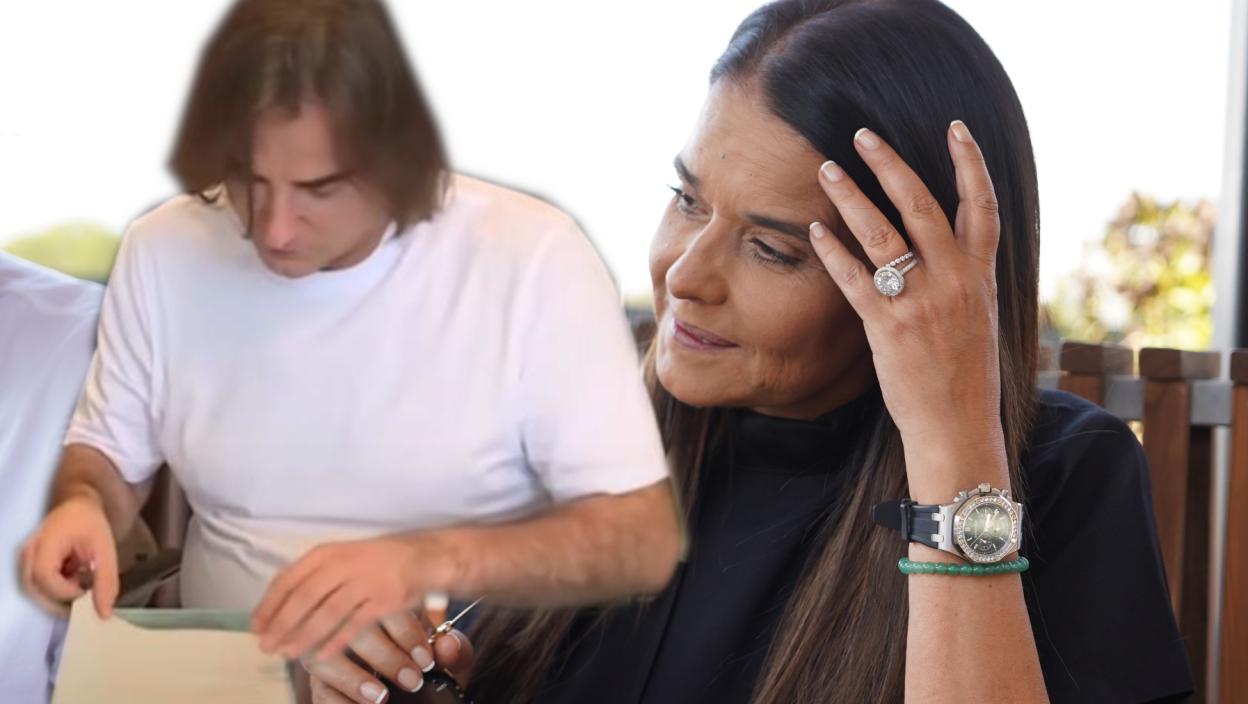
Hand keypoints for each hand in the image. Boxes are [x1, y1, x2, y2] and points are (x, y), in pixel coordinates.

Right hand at [19, 493, 119, 617]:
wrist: (78, 505)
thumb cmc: (91, 524)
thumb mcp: (105, 550)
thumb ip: (105, 581)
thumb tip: (104, 615)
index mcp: (45, 544)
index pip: (44, 577)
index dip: (64, 591)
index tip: (85, 588)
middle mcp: (28, 553)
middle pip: (34, 590)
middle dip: (58, 601)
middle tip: (82, 599)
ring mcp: (25, 559)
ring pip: (33, 591)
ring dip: (56, 597)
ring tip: (78, 588)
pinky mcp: (28, 564)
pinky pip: (35, 586)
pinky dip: (53, 591)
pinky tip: (71, 582)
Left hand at [252, 535, 454, 661]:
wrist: (423, 557)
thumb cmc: (376, 561)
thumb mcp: (342, 557)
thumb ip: (314, 575)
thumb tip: (278, 604)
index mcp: (328, 552)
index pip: (288, 578)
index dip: (269, 604)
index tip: (255, 626)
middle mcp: (344, 564)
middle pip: (303, 597)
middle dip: (281, 624)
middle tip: (266, 645)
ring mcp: (366, 581)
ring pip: (326, 612)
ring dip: (304, 635)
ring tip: (287, 653)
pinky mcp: (385, 599)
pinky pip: (355, 625)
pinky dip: (337, 641)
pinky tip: (323, 655)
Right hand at [303, 614, 475, 702]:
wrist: (416, 688)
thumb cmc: (428, 663)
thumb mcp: (446, 655)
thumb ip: (453, 649)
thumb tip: (448, 646)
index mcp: (385, 602)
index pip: (385, 602)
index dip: (406, 631)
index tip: (426, 659)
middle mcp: (350, 620)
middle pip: (351, 627)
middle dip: (385, 656)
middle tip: (412, 680)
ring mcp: (329, 648)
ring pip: (324, 657)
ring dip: (353, 679)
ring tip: (382, 697)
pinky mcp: (320, 679)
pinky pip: (319, 688)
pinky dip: (339, 699)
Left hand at [809, 121, 1006, 499]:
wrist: (959, 427)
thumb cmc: (965, 376)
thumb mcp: (979, 318)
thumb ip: (964, 278)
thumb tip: (947, 247)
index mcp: (982, 277)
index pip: (982, 206)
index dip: (970, 163)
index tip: (956, 128)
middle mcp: (955, 281)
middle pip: (921, 204)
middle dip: (890, 164)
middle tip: (863, 134)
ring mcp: (921, 302)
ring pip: (882, 233)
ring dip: (850, 196)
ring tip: (826, 169)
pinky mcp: (888, 326)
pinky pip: (854, 278)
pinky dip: (832, 251)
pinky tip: (813, 231)